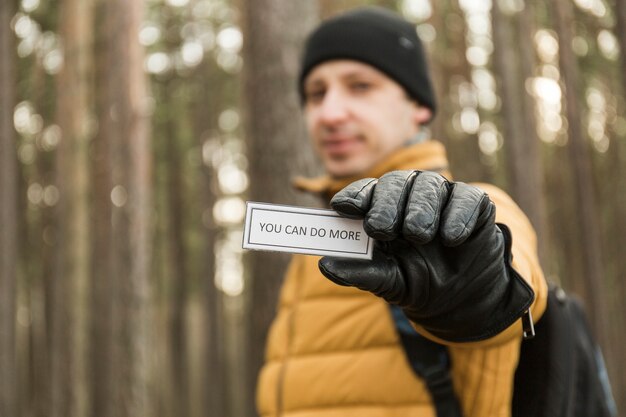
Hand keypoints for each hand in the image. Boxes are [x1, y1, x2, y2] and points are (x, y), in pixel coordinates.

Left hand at [319, 170, 533, 341]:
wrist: (462, 299)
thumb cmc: (417, 281)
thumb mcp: (387, 281)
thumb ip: (359, 273)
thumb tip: (325, 266)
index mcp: (382, 210)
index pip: (365, 192)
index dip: (354, 196)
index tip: (342, 207)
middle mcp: (409, 197)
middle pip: (394, 183)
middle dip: (385, 202)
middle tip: (380, 227)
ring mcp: (441, 197)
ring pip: (428, 185)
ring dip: (420, 208)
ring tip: (418, 234)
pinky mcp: (473, 204)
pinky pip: (466, 197)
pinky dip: (457, 215)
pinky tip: (450, 238)